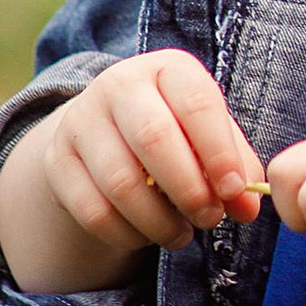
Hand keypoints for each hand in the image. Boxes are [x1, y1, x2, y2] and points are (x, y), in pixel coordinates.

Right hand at [19, 56, 267, 280]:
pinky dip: (126, 235)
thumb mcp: (208, 135)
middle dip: (189, 190)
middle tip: (209, 219)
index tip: (235, 192)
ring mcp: (81, 120)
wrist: (106, 133)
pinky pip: (92, 210)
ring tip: (181, 235)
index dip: (219, 153)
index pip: (197, 104)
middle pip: (154, 138)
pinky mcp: (57, 160)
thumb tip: (247, 207)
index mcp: (167, 69)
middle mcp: (118, 84)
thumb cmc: (176, 133)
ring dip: (159, 221)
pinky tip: (145, 236)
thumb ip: (235, 167)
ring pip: (121, 181)